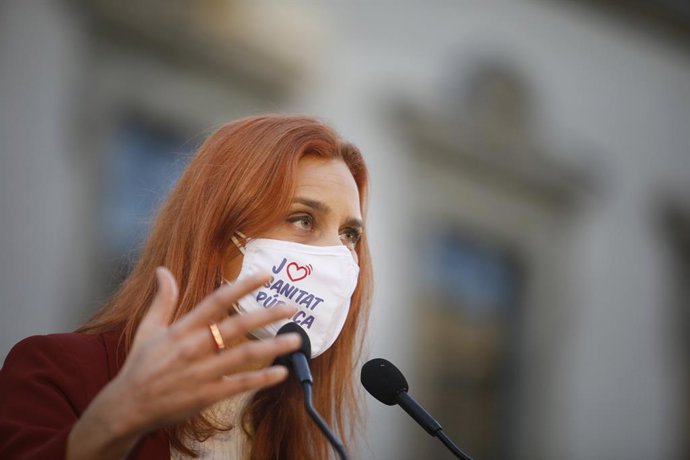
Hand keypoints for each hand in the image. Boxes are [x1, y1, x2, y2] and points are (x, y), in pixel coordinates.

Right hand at [67, 267, 299, 459]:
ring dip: (273, 347)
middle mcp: (195, 347)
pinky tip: (281, 373)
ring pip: (244, 356)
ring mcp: (202, 372)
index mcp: (183, 329)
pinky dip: (262, 379)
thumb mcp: (148, 329)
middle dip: (267, 314)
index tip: (266, 276)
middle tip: (292, 307)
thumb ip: (162, 300)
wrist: (127, 406)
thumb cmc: (140, 366)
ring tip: (295, 339)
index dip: (243, 286)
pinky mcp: (207, 394)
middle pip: (237, 326)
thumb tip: (163, 271)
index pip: (217, 301)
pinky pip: (240, 384)